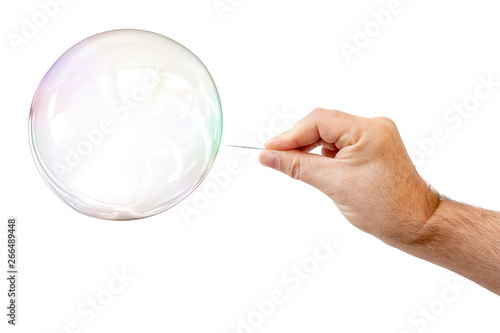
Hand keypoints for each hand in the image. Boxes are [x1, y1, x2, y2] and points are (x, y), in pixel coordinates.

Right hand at [259, 108, 440, 245]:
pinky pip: (340, 145)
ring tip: (297, 167)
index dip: (291, 135)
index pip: (319, 121)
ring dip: (311, 149)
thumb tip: (268, 156)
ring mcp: (374, 138)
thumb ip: (297, 166)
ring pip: (330, 136)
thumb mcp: (333, 184)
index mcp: (367, 129)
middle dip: (299, 142)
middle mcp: (373, 127)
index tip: (269, 150)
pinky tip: (318, 170)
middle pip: (323, 125)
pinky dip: (325, 156)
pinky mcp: (372, 150)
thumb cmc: (384, 207)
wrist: (415, 225)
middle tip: (277, 158)